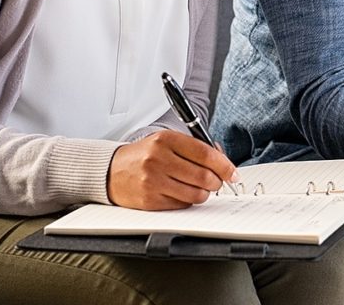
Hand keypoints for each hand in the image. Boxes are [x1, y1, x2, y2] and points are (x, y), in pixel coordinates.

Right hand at [107, 130, 238, 209]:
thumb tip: (223, 161)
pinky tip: (182, 192)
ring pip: (195, 193)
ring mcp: (153, 181)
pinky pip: (182, 204)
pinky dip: (188, 200)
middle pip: (203, 176)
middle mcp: (158, 159)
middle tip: (217, 182)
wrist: (110, 171)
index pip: (205, 153)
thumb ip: (194, 148)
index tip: (233, 172)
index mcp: (165, 139)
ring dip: (204, 193)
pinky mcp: (149, 200)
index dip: (224, 165)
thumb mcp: (166, 141)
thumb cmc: (143, 155)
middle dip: (217, 182)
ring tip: (199, 187)